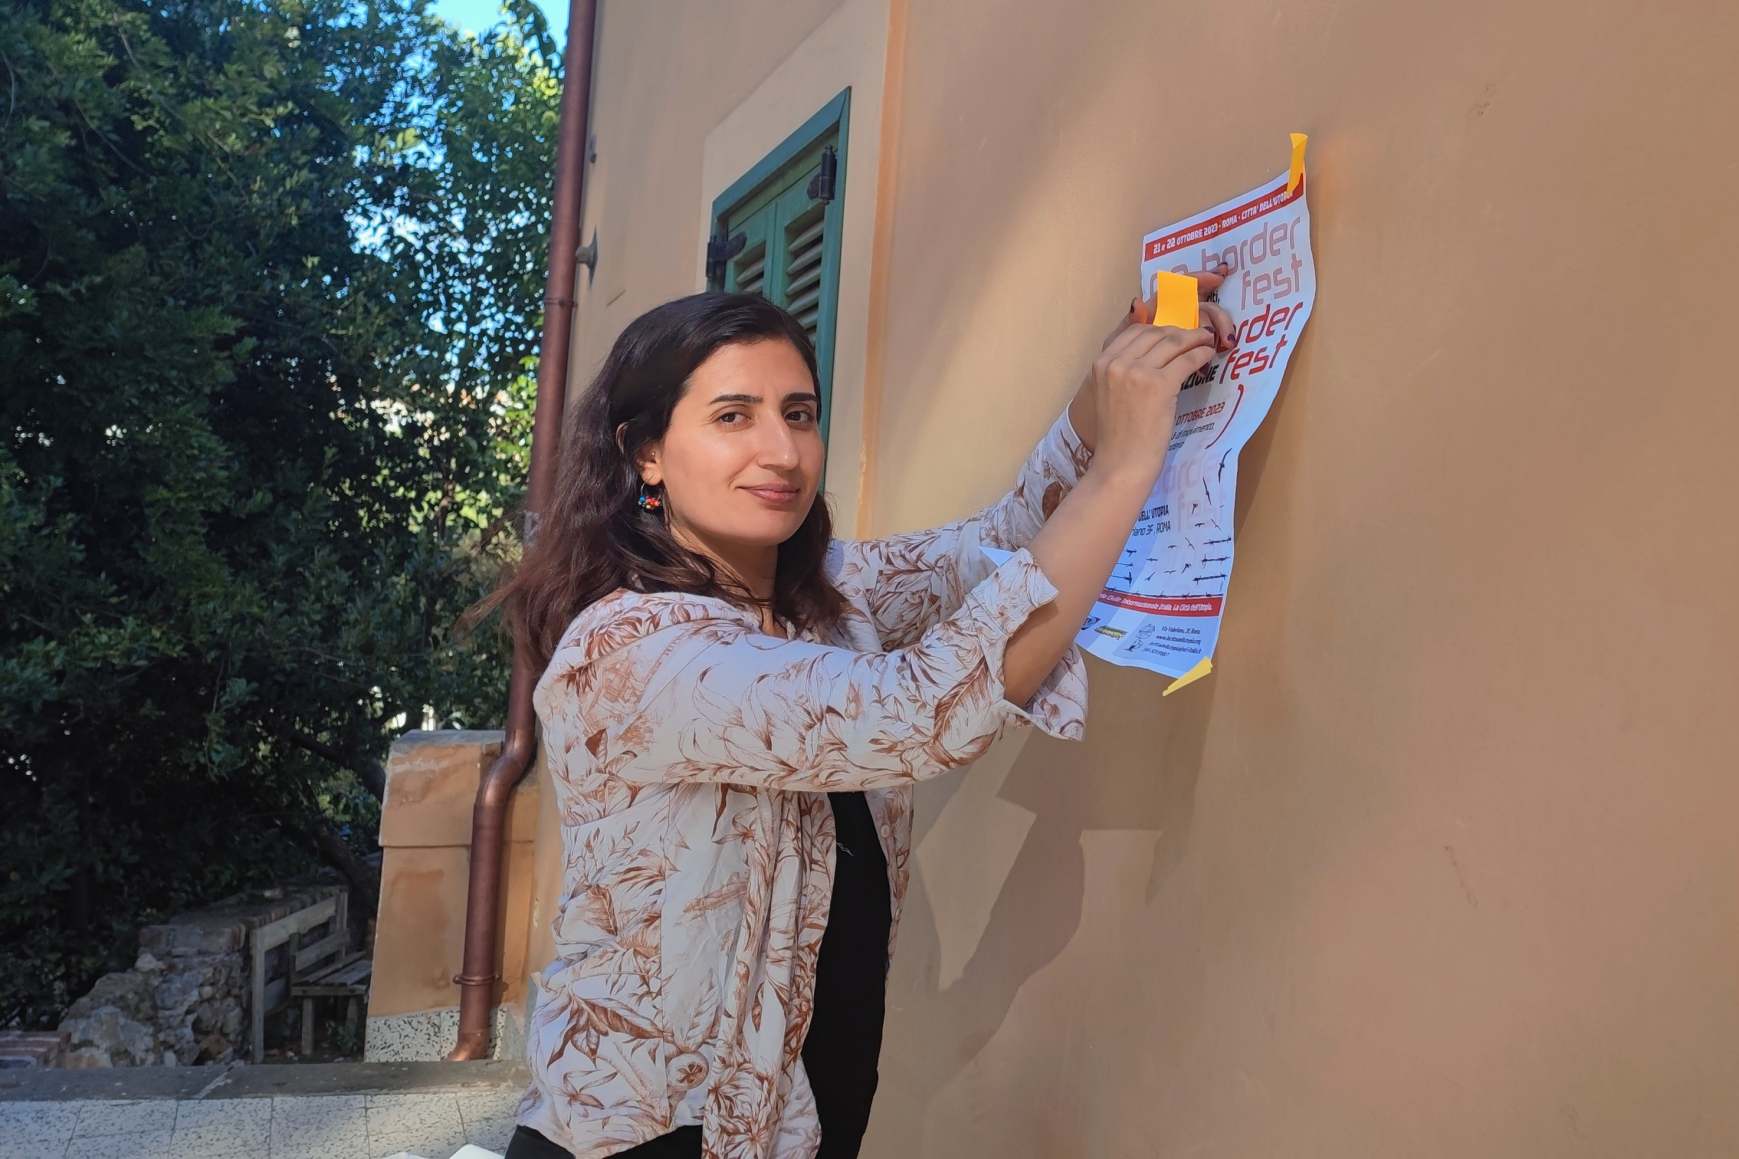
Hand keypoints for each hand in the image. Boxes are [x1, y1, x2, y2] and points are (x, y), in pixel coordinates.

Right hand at [1085, 309, 1217, 483]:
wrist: (1120, 466)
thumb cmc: (1118, 438)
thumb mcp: (1111, 395)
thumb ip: (1123, 372)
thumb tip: (1151, 353)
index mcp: (1101, 363)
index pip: (1135, 331)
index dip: (1160, 329)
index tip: (1175, 336)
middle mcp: (1116, 362)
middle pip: (1155, 332)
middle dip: (1179, 332)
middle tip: (1196, 337)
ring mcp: (1137, 372)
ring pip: (1173, 342)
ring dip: (1195, 338)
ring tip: (1207, 342)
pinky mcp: (1159, 385)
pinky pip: (1186, 359)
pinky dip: (1201, 353)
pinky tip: (1208, 355)